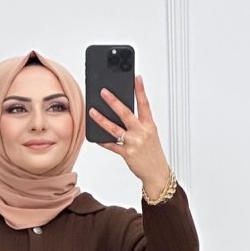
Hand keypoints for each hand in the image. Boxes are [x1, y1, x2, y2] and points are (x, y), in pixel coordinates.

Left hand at [89, 75, 171, 198]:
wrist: (157, 173)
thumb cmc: (153, 153)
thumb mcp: (151, 135)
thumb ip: (139, 123)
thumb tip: (122, 113)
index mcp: (149, 126)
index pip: (145, 104)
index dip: (141, 90)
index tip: (137, 78)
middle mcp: (141, 132)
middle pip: (126, 113)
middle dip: (113, 101)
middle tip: (104, 91)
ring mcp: (133, 143)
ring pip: (114, 128)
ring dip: (102, 119)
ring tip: (92, 111)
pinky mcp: (127, 154)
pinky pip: (112, 145)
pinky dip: (103, 141)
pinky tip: (95, 136)